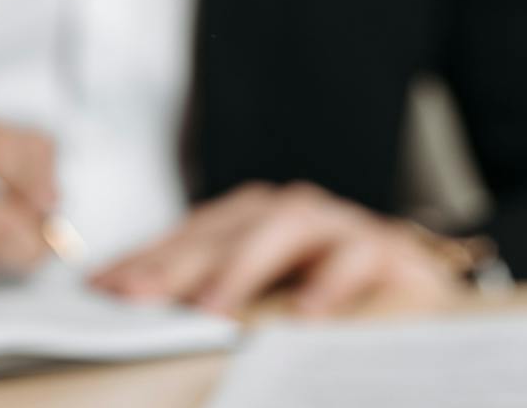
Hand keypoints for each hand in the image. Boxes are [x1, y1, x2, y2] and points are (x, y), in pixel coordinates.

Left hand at [89, 181, 469, 316]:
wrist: (423, 292)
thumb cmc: (333, 301)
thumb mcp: (267, 304)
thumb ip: (222, 302)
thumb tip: (147, 313)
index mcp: (256, 221)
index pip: (192, 232)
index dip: (148, 256)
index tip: (102, 285)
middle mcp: (292, 212)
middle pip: (228, 227)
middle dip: (178, 261)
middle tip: (137, 295)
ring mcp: (338, 224)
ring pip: (286, 227)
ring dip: (244, 266)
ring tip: (210, 308)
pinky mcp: (386, 247)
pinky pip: (357, 254)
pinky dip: (331, 282)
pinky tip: (307, 314)